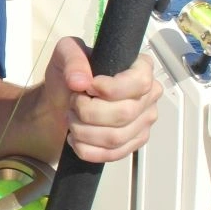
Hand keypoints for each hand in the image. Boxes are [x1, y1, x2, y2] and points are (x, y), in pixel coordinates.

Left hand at [44, 37, 160, 162]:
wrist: (61, 100)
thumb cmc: (70, 75)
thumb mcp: (65, 54)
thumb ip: (72, 60)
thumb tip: (80, 82)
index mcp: (141, 68)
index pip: (140, 82)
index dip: (112, 89)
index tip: (89, 87)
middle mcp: (149, 96)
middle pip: (125, 113)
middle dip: (89, 111)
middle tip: (74, 103)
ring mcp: (143, 122)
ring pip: (116, 138)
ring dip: (84, 131)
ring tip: (72, 119)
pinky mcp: (133, 143)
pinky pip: (113, 155)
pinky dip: (87, 149)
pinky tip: (75, 139)